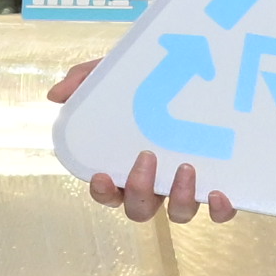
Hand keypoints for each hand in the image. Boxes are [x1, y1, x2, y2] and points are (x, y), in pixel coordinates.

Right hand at [53, 57, 234, 223]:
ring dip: (179, 198)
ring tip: (186, 167)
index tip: (102, 175)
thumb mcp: (114, 75)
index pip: (108, 193)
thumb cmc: (147, 79)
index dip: (102, 193)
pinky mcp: (218, 183)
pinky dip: (219, 210)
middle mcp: (156, 183)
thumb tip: (56, 96)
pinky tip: (220, 193)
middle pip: (140, 209)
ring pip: (178, 213)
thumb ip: (84, 82)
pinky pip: (219, 211)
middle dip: (140, 190)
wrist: (196, 62)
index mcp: (127, 166)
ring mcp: (186, 186)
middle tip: (147, 157)